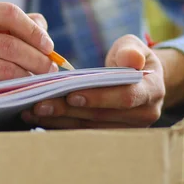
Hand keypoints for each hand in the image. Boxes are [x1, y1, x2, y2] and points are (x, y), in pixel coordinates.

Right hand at [0, 3, 56, 113]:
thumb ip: (13, 23)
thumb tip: (43, 31)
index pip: (9, 13)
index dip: (33, 30)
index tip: (48, 45)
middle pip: (10, 46)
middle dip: (38, 59)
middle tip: (51, 69)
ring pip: (5, 71)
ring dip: (28, 78)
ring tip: (38, 80)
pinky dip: (12, 92)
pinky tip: (19, 92)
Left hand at [21, 34, 183, 128]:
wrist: (141, 80)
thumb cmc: (132, 58)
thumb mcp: (134, 47)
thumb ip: (130, 50)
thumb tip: (131, 59)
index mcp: (152, 92)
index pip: (126, 97)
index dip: (99, 97)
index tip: (72, 94)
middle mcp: (143, 115)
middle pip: (102, 116)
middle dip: (68, 110)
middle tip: (39, 103)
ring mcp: (127, 130)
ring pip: (89, 128)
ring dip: (58, 120)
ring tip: (31, 111)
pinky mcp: (110, 136)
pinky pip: (82, 132)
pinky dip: (59, 125)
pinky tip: (38, 117)